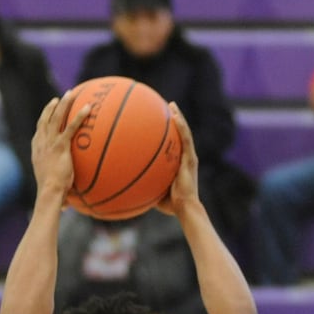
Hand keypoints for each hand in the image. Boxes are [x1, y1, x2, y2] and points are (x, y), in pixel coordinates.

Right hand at [30, 90, 89, 209]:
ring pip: (56, 118)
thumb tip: (66, 207)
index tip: (47, 113)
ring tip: (71, 93)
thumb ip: (61, 194)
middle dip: (51, 108)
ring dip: (64, 104)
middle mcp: (41, 144)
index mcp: (37, 152)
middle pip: (44, 120)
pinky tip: (89, 108)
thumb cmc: (52, 196)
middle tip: (58, 99)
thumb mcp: (54, 190)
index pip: (38, 133)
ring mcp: (50, 143)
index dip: (43, 121)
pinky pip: (71, 127)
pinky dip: (79, 116)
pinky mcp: (60, 146)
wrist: (49, 193)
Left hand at [153, 104, 199, 218]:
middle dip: (174, 119)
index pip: (173, 144)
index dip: (168, 132)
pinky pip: (186, 139)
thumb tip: (122, 182)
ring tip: (171, 105)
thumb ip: (143, 183)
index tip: (159, 121)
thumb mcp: (152, 190)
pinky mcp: (191, 159)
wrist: (184, 208)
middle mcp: (185, 157)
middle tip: (166, 107)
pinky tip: (174, 116)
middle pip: (180, 134)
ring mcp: (189, 157)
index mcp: (179, 163)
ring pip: (185, 132)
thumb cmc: (169, 204)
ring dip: (179, 117)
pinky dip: (181, 126)